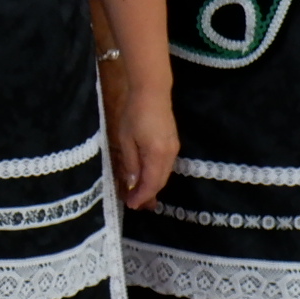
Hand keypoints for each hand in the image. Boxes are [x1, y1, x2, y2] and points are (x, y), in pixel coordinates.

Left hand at [111, 82, 178, 210]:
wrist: (152, 93)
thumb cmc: (134, 114)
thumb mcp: (125, 139)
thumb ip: (130, 162)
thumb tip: (132, 183)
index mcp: (157, 155)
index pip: (150, 183)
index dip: (141, 196)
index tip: (131, 205)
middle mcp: (169, 154)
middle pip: (160, 181)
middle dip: (147, 194)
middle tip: (134, 204)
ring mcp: (174, 149)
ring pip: (163, 174)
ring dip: (152, 186)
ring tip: (138, 195)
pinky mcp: (173, 144)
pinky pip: (165, 166)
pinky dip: (156, 175)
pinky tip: (146, 178)